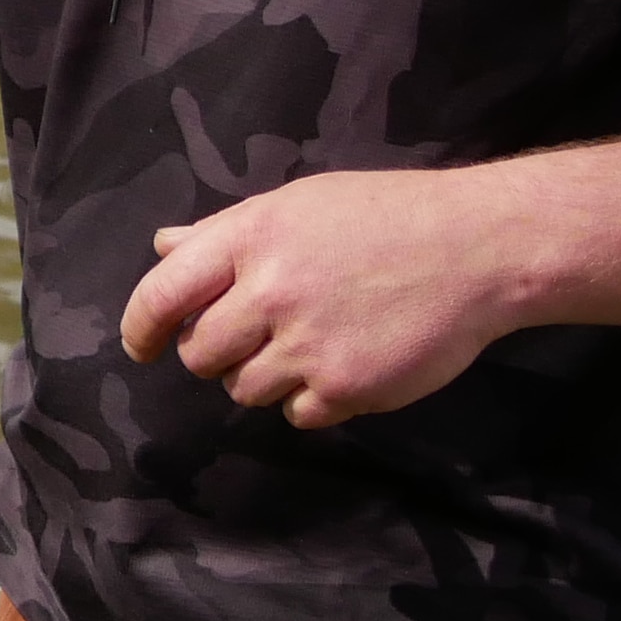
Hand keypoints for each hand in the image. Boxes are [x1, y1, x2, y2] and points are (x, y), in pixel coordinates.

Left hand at [114, 169, 535, 429]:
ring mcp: (307, 345)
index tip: (142, 346)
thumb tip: (163, 249)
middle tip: (257, 334)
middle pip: (200, 353)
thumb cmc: (386, 216)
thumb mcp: (298, 206)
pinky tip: (343, 364)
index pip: (162, 293)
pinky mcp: (344, 388)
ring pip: (244, 389)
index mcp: (251, 237)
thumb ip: (226, 234)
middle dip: (218, 351)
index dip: (142, 326)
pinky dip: (310, 400)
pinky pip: (296, 414)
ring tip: (311, 343)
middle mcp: (269, 291)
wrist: (479, 248)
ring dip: (265, 376)